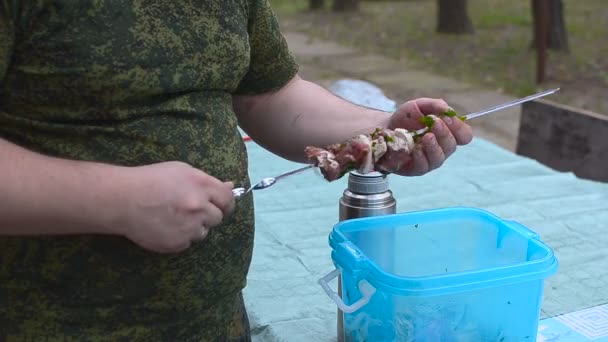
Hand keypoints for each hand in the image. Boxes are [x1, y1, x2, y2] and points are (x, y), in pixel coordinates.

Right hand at [115, 161, 234, 252]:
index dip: (225, 203)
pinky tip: (165, 226)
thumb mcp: (181, 171)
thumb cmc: (151, 180)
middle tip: (190, 209)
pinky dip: (180, 237)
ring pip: (203, 232)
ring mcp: (189, 227)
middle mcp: (199, 207)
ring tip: (174, 217)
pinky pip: (187, 242)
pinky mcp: (178, 243)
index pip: (228, 199)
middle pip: (218, 217)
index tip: (219, 205)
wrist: (122, 200)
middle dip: (208, 214)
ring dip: (194, 227)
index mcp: (202, 185)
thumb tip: (231, 187)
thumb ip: (207, 181)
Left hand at [388, 98, 472, 175]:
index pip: (464, 136)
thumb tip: (447, 109)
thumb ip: (434, 105)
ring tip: (426, 136)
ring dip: (434, 146)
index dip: (459, 128)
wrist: (385, 128)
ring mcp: (430, 160)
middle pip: (452, 146)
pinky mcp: (417, 168)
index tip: (448, 118)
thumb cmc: (406, 118)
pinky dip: (420, 157)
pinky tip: (415, 148)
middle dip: (445, 133)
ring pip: (439, 157)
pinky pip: (423, 166)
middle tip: (435, 123)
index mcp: (447, 133)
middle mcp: (442, 148)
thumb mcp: (419, 106)